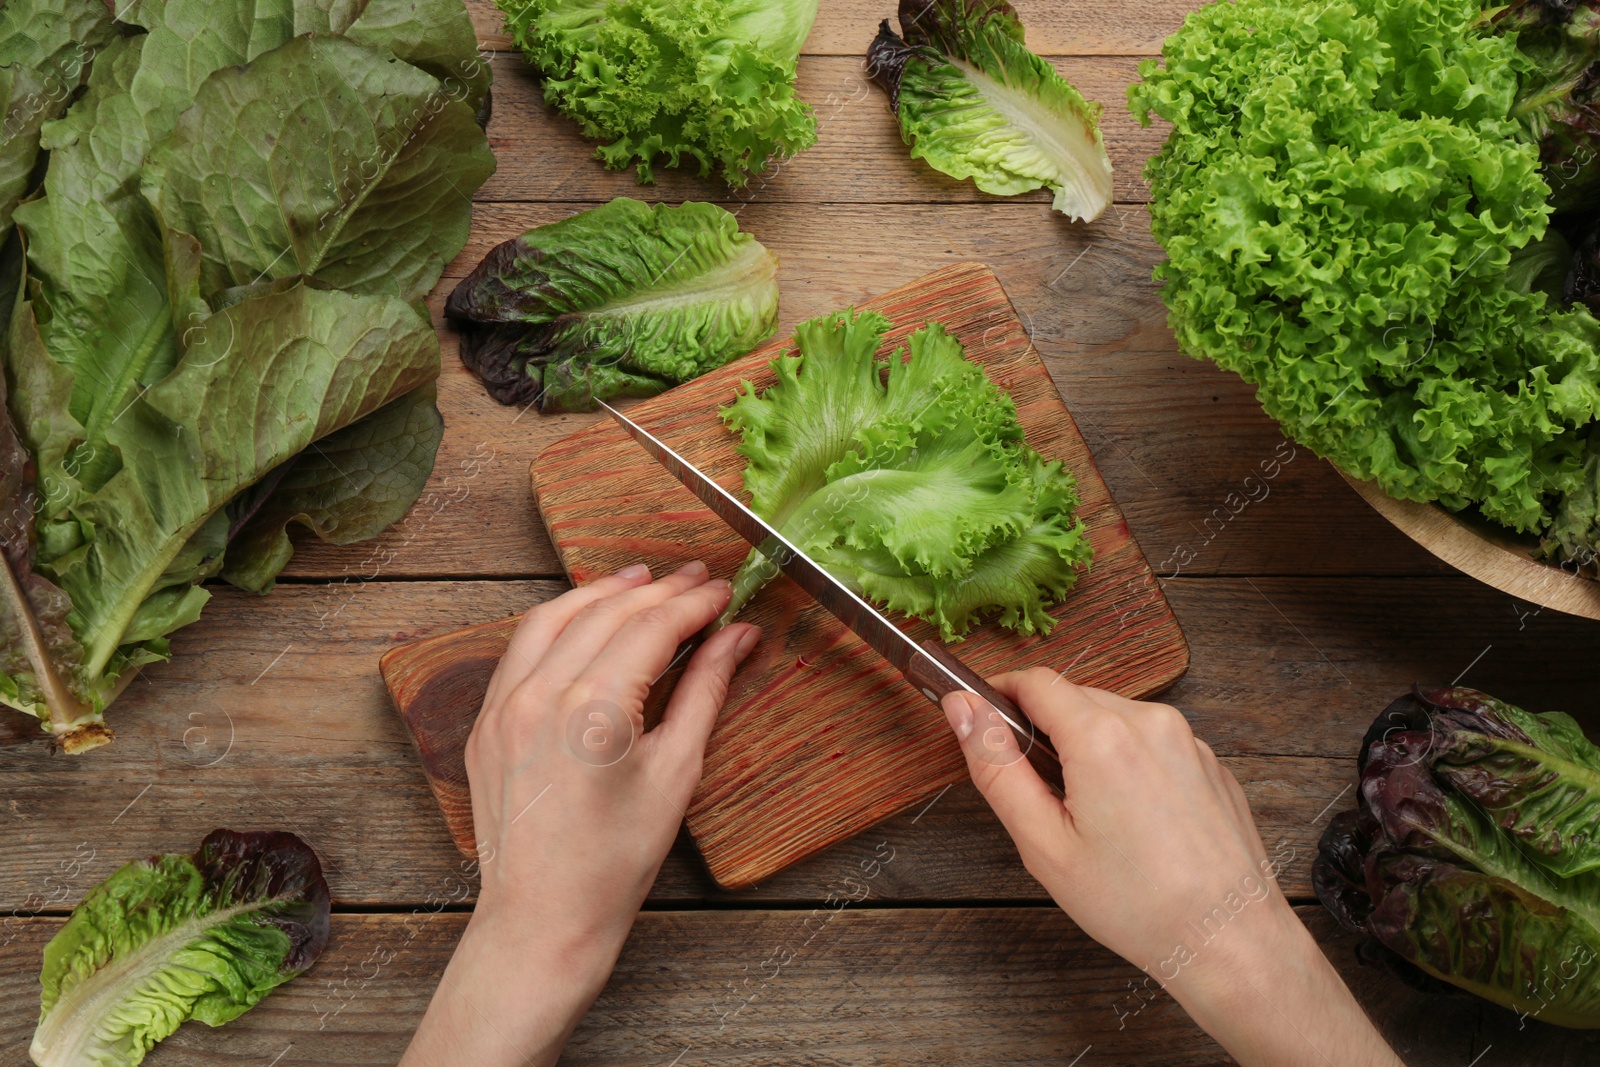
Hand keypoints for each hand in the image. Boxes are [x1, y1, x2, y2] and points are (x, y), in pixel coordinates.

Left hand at [402, 562, 759, 1066]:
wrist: (543, 919)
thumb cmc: (615, 862)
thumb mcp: (676, 772)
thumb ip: (705, 691)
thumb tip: (737, 637)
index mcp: (592, 710)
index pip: (651, 628)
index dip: (694, 604)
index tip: (725, 592)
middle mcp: (538, 696)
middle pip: (605, 613)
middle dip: (657, 591)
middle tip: (697, 579)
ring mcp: (502, 707)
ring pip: (552, 618)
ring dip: (601, 593)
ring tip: (642, 580)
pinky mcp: (485, 723)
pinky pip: (520, 649)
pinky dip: (557, 622)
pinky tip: (585, 617)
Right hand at [941, 671, 1400, 1066]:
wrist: (1229, 941)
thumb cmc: (1136, 904)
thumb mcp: (1043, 844)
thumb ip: (996, 767)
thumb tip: (963, 709)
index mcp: (1102, 736)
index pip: (1034, 681)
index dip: (999, 694)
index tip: (982, 719)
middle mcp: (1150, 722)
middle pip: (1075, 698)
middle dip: (1046, 731)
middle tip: (1036, 793)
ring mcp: (1188, 740)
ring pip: (1115, 719)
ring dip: (1089, 747)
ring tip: (1089, 817)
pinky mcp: (1210, 762)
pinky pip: (1153, 744)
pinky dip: (1130, 765)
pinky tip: (1133, 823)